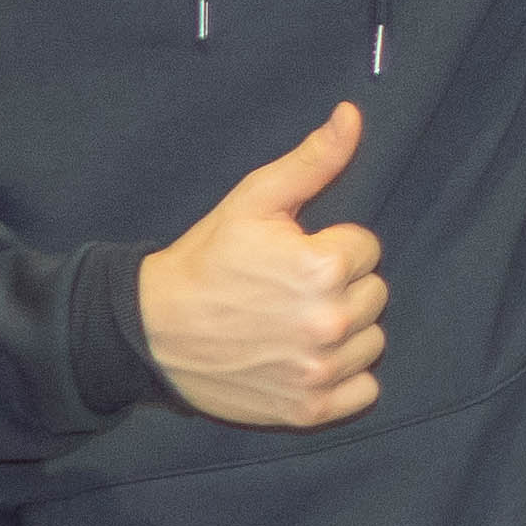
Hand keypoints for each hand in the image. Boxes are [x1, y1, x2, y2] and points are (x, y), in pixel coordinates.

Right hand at [138, 102, 388, 429]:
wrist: (151, 330)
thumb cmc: (205, 261)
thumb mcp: (252, 201)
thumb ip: (312, 161)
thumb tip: (352, 116)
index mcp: (322, 269)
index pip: (367, 249)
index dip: (332, 248)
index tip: (294, 256)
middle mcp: (328, 323)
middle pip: (375, 295)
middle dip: (342, 288)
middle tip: (291, 290)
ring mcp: (319, 370)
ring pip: (373, 342)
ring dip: (346, 332)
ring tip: (296, 323)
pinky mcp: (309, 408)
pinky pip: (365, 391)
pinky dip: (346, 379)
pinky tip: (310, 359)